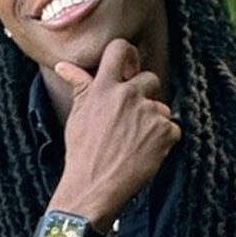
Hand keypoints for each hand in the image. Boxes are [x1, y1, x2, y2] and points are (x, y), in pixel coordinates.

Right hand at [50, 39, 181, 228]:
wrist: (94, 187)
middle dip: (145, 95)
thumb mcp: (77, 114)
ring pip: (161, 107)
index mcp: (103, 88)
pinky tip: (146, 152)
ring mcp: (149, 113)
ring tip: (134, 142)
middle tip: (131, 119)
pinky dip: (164, 140)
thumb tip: (63, 66)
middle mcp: (128, 95)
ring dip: (153, 121)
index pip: (119, 49)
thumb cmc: (83, 151)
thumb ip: (78, 85)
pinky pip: (172, 128)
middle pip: (150, 78)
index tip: (129, 66)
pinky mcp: (166, 132)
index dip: (128, 55)